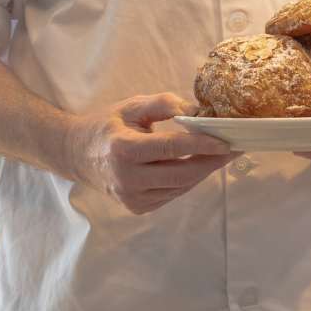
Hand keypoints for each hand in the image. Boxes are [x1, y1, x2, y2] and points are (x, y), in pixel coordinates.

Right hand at [67, 92, 237, 214]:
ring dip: (203, 171)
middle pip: (181, 174)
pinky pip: (171, 194)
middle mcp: (127, 178)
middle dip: (212, 162)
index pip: (172, 148)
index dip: (202, 144)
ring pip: (179, 186)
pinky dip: (187, 180)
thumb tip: (197, 111)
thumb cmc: (107, 125)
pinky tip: (197, 165)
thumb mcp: (132, 105)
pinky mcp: (137, 207)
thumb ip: (164, 103)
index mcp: (124, 148)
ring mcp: (131, 197)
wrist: (77, 154)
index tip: (226, 140)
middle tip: (234, 149)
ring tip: (220, 154)